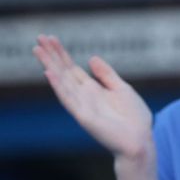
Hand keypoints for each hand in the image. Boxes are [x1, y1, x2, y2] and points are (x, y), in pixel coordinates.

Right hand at [33, 34, 152, 159]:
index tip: (50, 38)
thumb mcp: (122, 89)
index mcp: (93, 90)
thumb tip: (91, 58)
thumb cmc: (134, 119)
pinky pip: (69, 99)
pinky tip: (49, 73)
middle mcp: (84, 96)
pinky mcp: (84, 117)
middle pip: (64, 71)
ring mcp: (82, 106)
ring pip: (62, 82)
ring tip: (38, 50)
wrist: (140, 141)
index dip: (61, 53)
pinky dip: (59, 86)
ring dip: (50, 65)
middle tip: (39, 37)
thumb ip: (107, 75)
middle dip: (52, 55)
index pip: (72, 68)